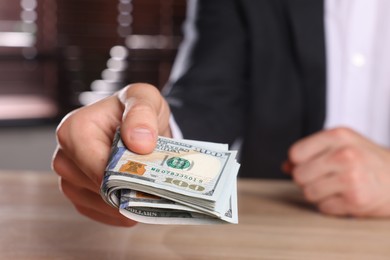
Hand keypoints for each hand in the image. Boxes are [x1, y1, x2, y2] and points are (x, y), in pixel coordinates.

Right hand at [52, 83, 171, 225]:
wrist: (135, 124)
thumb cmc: (136, 110)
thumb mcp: (145, 99)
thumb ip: (142, 113)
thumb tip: (139, 142)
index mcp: (73, 130)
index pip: (97, 167)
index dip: (126, 177)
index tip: (150, 179)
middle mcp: (65, 157)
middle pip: (99, 189)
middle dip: (131, 189)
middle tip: (157, 185)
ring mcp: (69, 180)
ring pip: (102, 205)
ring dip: (129, 202)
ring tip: (150, 186)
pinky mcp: (79, 197)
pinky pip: (102, 214)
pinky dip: (124, 211)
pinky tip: (138, 195)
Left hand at [288, 127, 389, 217]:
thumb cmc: (366, 160)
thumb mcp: (341, 145)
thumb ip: (311, 151)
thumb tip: (285, 166)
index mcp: (338, 135)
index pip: (296, 153)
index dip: (298, 162)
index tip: (310, 164)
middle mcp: (344, 154)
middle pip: (299, 175)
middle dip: (307, 180)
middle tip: (325, 178)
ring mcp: (351, 177)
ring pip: (309, 193)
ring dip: (318, 194)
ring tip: (336, 187)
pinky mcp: (356, 200)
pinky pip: (323, 207)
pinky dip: (331, 206)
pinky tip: (345, 197)